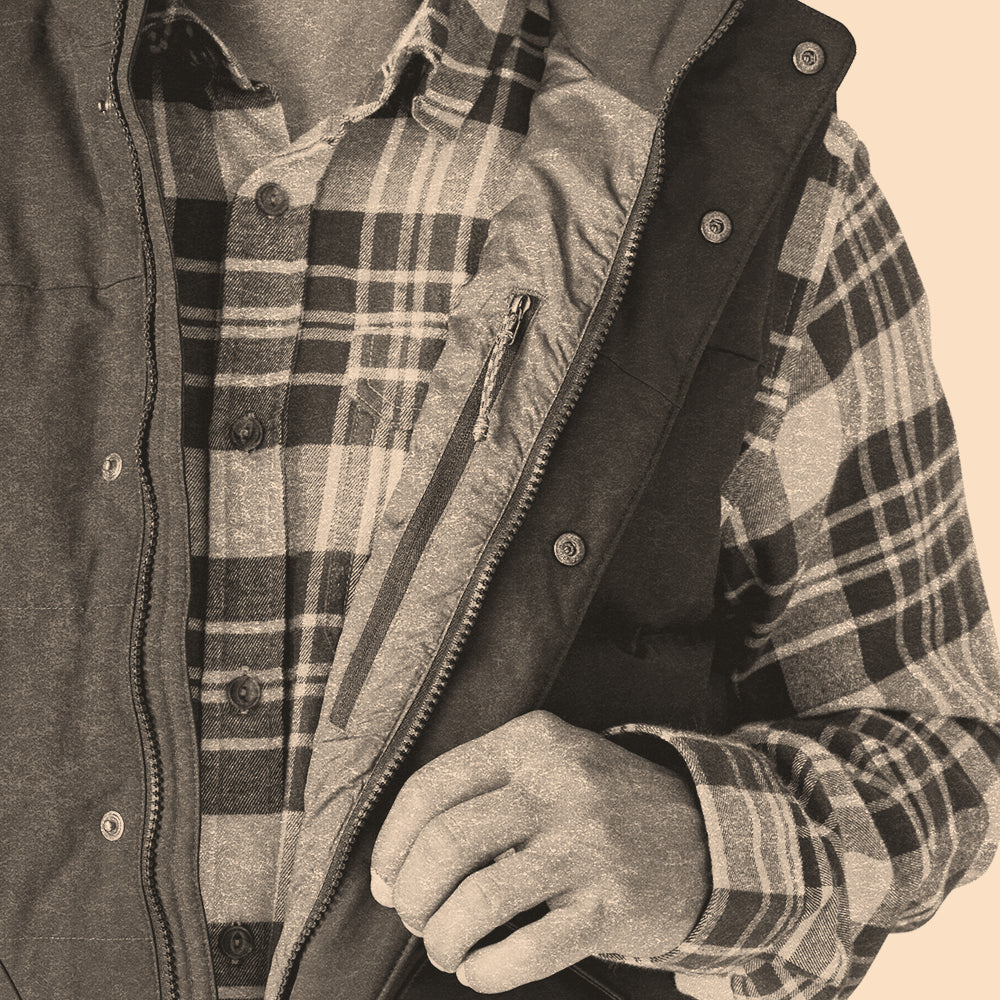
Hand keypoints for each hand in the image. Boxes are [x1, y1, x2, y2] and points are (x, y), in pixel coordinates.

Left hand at [370, 710, 709, 993]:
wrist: (707, 835)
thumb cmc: (604, 803)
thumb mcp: (550, 761)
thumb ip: (484, 786)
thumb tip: (399, 857)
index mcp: (531, 742)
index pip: (430, 788)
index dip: (391, 844)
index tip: (386, 879)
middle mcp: (559, 785)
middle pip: (446, 844)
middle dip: (412, 895)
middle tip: (414, 916)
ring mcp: (589, 845)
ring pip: (480, 900)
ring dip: (442, 938)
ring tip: (445, 947)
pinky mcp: (612, 905)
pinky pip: (528, 950)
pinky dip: (487, 971)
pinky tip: (480, 968)